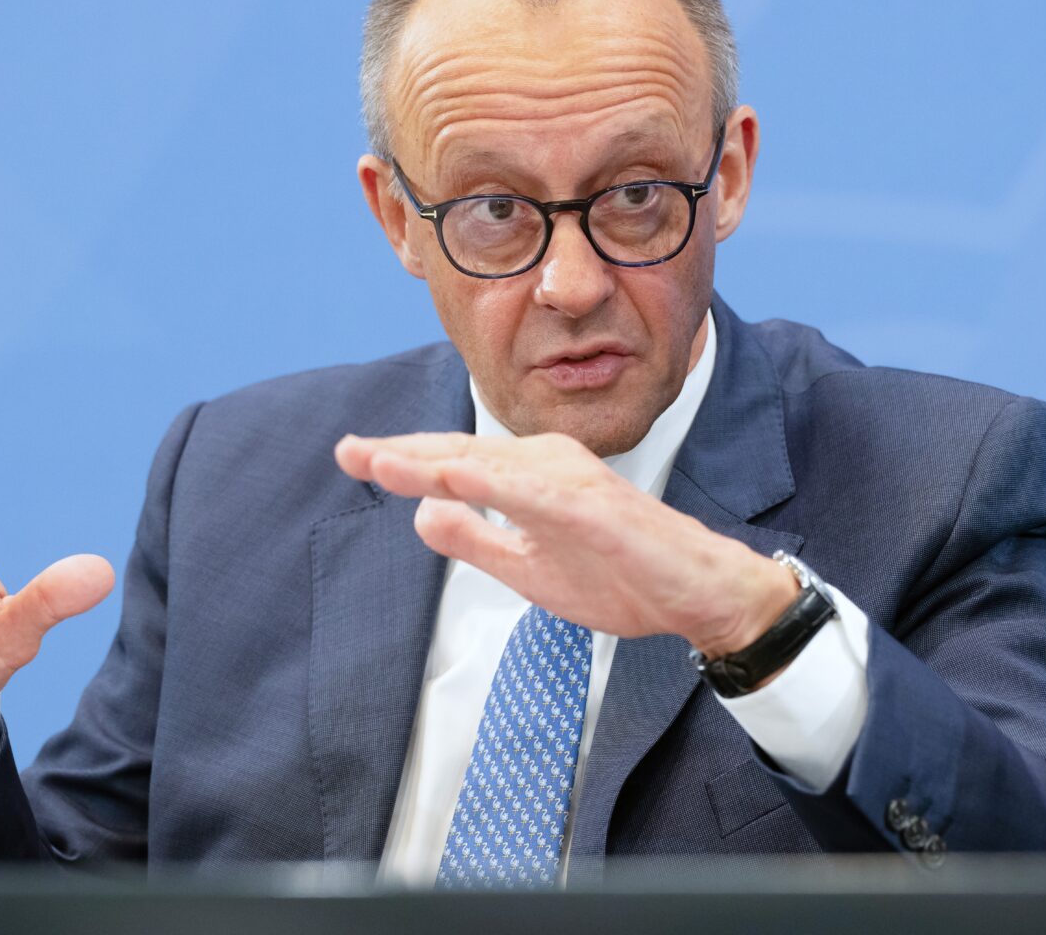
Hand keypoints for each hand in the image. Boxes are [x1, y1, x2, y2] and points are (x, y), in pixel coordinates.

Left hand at [334, 432, 795, 655]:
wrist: (698, 593)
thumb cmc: (624, 575)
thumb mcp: (526, 568)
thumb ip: (475, 539)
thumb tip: (421, 516)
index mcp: (532, 476)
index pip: (455, 465)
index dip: (403, 461)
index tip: (356, 456)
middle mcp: (547, 464)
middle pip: (459, 454)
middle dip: (400, 453)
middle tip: (347, 452)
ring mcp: (570, 482)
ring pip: (486, 466)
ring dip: (429, 461)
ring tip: (378, 460)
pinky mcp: (592, 507)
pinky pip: (530, 492)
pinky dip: (486, 482)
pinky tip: (448, 478)